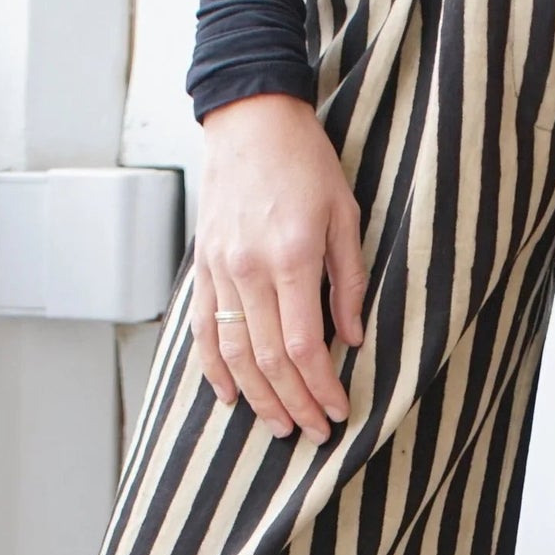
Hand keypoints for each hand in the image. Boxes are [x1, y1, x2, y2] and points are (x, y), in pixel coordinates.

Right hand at [192, 92, 366, 441]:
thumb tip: (351, 339)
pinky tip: (230, 395)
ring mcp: (220, 270)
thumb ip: (348, 281)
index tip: (338, 411)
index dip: (321, 388)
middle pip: (268, 359)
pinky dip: (215, 368)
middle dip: (294, 404)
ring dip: (257, 397)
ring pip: (234, 352)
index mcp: (291, 258)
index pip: (304, 346)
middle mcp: (249, 270)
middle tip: (314, 434)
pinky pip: (205, 328)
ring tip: (279, 426)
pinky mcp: (203, 266)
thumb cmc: (305, 163)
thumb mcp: (344, 215)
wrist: (249, 120)